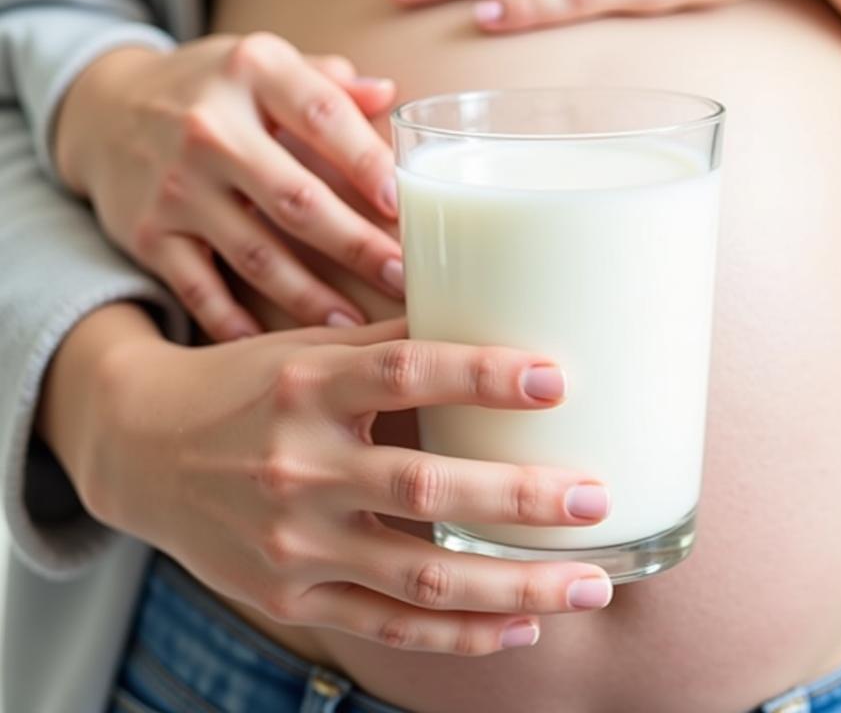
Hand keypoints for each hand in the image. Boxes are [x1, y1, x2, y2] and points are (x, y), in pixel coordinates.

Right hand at [54, 33, 404, 338]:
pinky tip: (279, 347)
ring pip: (257, 254)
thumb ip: (326, 81)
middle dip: (355, 245)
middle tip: (401, 277)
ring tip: (357, 327)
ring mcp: (176, 186)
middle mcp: (210, 128)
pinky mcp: (149, 234)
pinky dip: (237, 323)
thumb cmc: (211, 88)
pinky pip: (200, 288)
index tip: (406, 204)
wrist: (103, 109)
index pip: (323, 117)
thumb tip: (389, 95)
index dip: (368, 163)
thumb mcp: (263, 63)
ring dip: (311, 297)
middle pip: (297, 198)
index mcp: (253, 72)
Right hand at [77, 314, 612, 654]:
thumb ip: (389, 340)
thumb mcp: (304, 349)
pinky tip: (521, 628)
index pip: (405, 372)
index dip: (482, 376)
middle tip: (596, 499)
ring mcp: (292, 542)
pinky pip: (388, 625)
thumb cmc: (242, 386)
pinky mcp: (289, 596)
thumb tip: (486, 311)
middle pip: (426, 488)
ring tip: (592, 585)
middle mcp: (298, 464)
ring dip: (515, 587)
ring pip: (420, 576)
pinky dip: (460, 634)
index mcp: (307, 384)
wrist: (141, 450)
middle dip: (521, 499)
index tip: (556, 378)